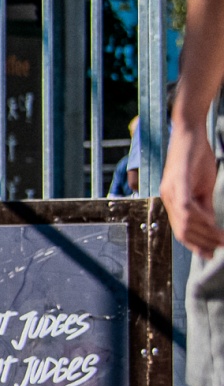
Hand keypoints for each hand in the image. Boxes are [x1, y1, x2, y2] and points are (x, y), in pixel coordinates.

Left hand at [164, 128, 223, 255]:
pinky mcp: (178, 179)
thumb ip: (203, 206)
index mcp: (172, 202)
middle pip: (183, 231)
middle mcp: (167, 198)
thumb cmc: (196, 158)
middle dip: (203, 242)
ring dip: (206, 233)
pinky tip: (211, 223)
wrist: (190, 131)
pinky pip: (185, 205)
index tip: (211, 254)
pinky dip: (198, 217)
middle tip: (222, 248)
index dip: (196, 245)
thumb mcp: (201, 187)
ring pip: (185, 222)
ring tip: (222, 239)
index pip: (181, 231)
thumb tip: (210, 226)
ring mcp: (170, 189)